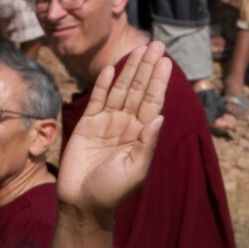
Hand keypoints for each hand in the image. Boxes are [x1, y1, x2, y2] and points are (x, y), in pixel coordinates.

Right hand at [56, 41, 170, 220]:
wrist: (83, 203)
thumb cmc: (112, 192)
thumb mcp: (135, 171)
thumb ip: (147, 144)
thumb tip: (159, 117)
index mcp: (141, 135)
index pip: (152, 102)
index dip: (158, 81)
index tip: (165, 61)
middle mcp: (126, 125)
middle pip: (138, 90)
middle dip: (147, 68)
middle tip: (156, 44)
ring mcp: (106, 124)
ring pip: (120, 91)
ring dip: (129, 70)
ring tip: (138, 48)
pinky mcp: (87, 126)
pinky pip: (97, 100)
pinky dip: (102, 85)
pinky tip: (110, 69)